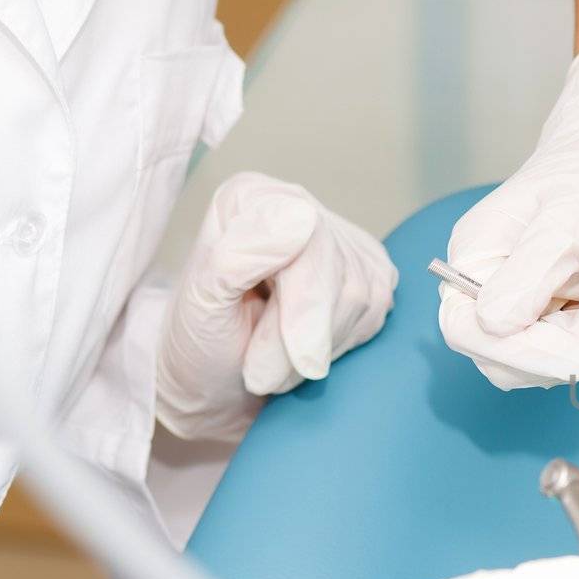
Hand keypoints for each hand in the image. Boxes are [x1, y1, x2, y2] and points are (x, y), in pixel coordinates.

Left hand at [156, 172, 397, 441]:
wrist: (219, 378)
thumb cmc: (201, 342)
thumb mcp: (201, 303)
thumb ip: (238, 257)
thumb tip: (299, 216)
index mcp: (251, 198)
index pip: (308, 241)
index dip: (305, 306)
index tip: (291, 361)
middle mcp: (299, 206)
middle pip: (339, 273)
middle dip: (307, 337)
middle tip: (264, 379)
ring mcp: (340, 239)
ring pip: (363, 296)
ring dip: (321, 348)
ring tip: (275, 370)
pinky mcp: (368, 271)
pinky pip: (377, 311)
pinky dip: (342, 344)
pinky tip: (305, 351)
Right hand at [442, 45, 578, 388]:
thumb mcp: (570, 217)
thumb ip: (530, 273)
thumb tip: (492, 325)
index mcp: (474, 256)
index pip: (471, 330)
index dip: (521, 354)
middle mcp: (492, 283)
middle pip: (505, 356)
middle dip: (564, 350)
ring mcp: (530, 298)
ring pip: (546, 358)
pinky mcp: (564, 306)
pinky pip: (575, 345)